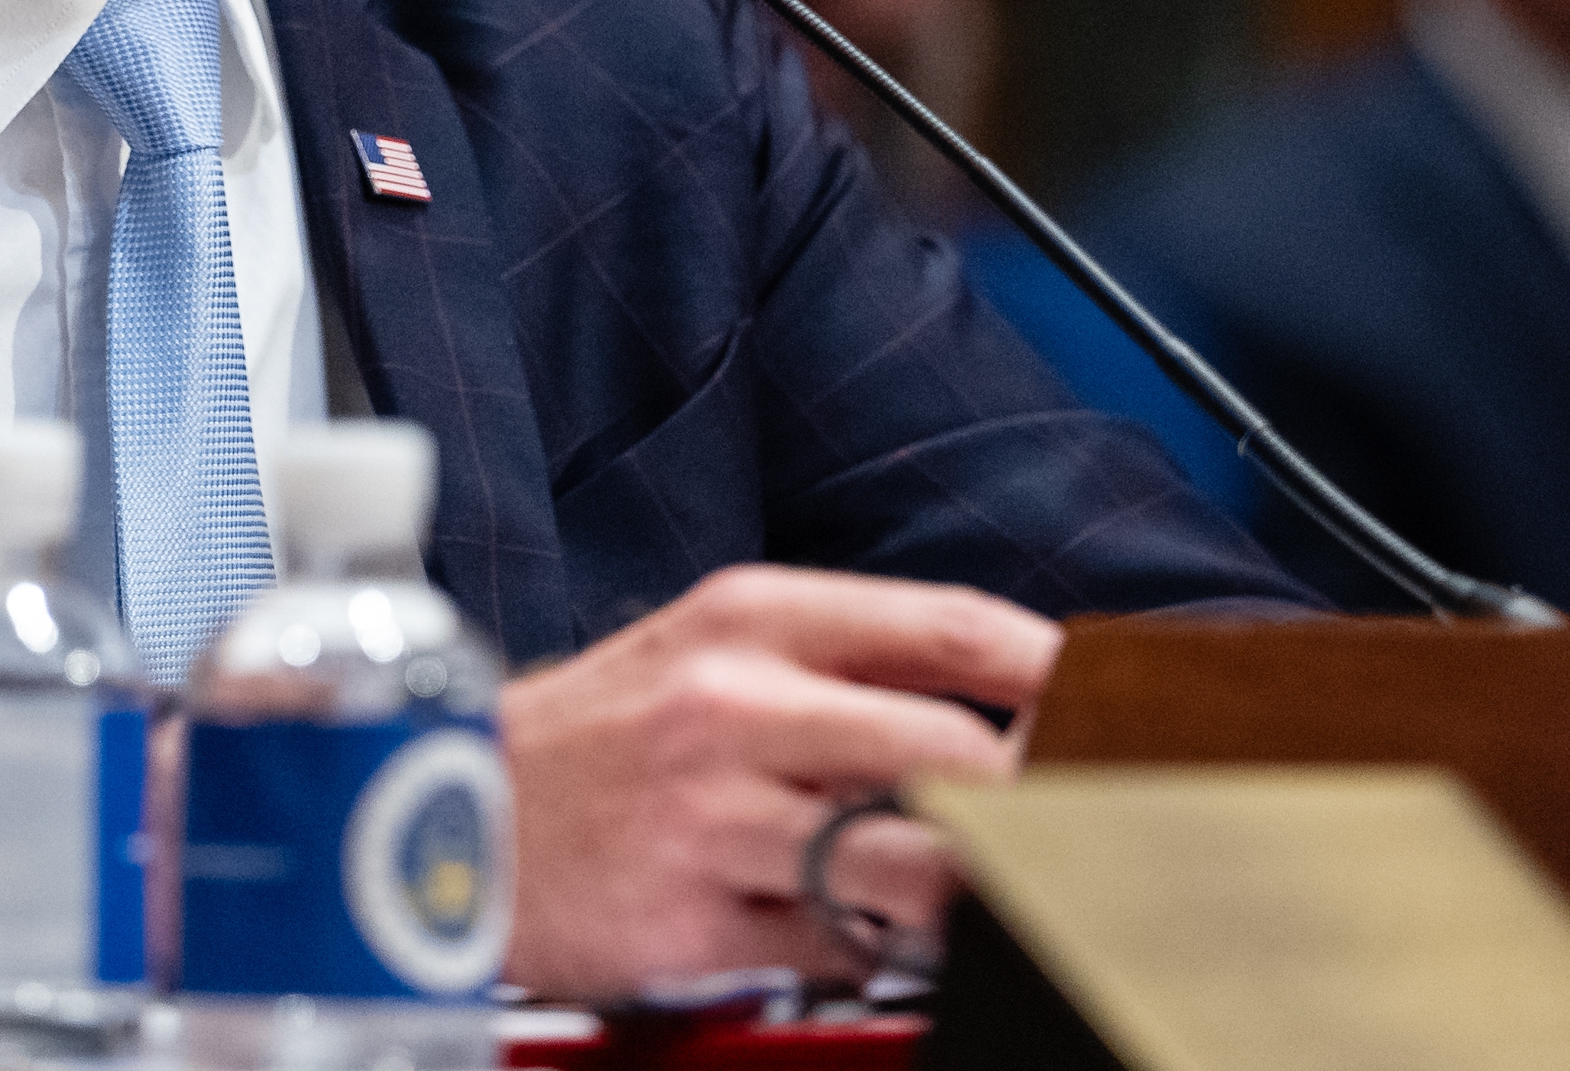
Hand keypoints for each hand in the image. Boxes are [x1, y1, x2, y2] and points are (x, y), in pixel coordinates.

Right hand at [493, 564, 1058, 999]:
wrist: (444, 807)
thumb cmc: (598, 735)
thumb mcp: (712, 650)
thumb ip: (850, 664)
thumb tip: (1005, 703)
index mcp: (753, 617)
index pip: (956, 628)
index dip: (1062, 675)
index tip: (1124, 710)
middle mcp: (736, 705)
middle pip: (959, 754)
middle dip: (1048, 797)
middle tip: (1103, 822)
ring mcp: (716, 815)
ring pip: (915, 863)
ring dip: (982, 889)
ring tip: (1008, 892)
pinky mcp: (698, 917)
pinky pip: (844, 948)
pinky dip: (886, 952)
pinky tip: (884, 937)